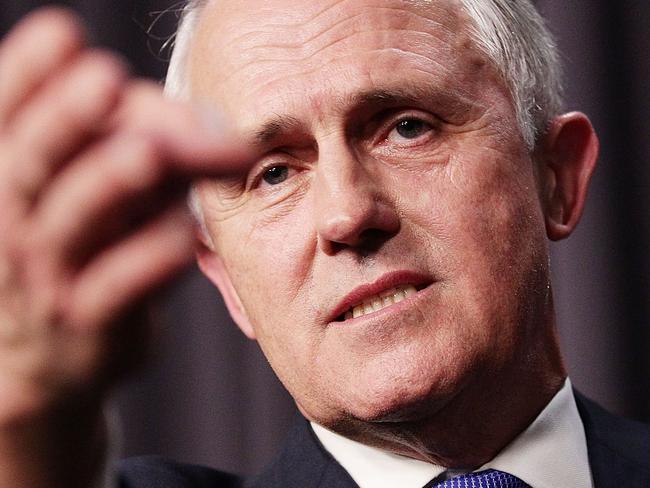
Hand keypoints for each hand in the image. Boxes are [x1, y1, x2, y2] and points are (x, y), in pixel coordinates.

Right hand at [0, 8, 249, 486]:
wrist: (45, 362)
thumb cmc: (79, 255)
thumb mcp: (85, 197)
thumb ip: (128, 150)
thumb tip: (199, 118)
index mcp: (6, 184)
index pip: (5, 122)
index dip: (25, 76)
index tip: (63, 33)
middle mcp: (15, 228)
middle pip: (32, 165)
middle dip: (66, 120)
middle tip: (104, 77)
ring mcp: (49, 280)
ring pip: (76, 224)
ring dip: (112, 183)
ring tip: (148, 151)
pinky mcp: (93, 325)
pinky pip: (124, 286)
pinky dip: (155, 254)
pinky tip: (187, 231)